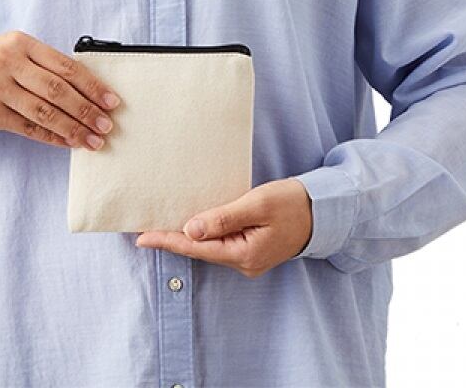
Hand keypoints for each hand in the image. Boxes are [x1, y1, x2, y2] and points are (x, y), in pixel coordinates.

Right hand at [0, 30, 121, 149]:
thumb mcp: (15, 50)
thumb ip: (47, 64)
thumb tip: (90, 89)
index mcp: (21, 43)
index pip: (66, 67)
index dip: (93, 86)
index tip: (112, 101)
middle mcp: (8, 64)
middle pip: (58, 91)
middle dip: (87, 111)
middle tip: (107, 125)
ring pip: (45, 113)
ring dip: (74, 129)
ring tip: (93, 140)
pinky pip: (29, 129)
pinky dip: (53, 137)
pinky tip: (69, 142)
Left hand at [135, 177, 312, 277]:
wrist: (323, 211)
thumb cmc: (292, 203)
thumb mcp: (257, 205)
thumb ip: (223, 218)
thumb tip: (190, 230)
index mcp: (244, 254)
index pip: (196, 248)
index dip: (167, 240)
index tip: (142, 238)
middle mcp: (244, 262)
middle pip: (200, 251)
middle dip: (171, 240)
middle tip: (144, 232)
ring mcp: (248, 258)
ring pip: (209, 248)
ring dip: (186, 238)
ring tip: (161, 227)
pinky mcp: (251, 250)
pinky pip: (220, 244)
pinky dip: (203, 236)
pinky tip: (192, 227)